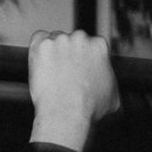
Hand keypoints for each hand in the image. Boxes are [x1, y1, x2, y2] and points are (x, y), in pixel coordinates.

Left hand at [27, 30, 120, 151]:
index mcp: (99, 46)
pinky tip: (42, 64)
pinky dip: (38, 49)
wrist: (67, 113)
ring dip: (53, 52)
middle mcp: (81, 38)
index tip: (78, 68)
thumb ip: (109, 79)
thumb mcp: (113, 94)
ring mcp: (60, 40)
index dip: (83, 58)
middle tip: (64, 73)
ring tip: (53, 73)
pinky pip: (38, 39)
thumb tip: (107, 80)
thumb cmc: (89, 108)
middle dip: (68, 53)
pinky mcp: (42, 44)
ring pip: (55, 39)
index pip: (90, 44)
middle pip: (72, 39)